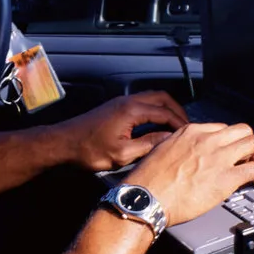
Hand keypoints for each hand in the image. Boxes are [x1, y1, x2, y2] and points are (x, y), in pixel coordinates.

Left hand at [57, 91, 189, 171]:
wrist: (63, 143)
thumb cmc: (88, 150)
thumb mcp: (122, 154)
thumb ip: (148, 144)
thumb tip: (168, 139)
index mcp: (131, 110)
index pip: (165, 112)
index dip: (180, 123)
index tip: (190, 134)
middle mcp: (127, 101)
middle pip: (161, 98)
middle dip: (177, 111)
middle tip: (187, 126)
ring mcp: (121, 102)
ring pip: (151, 98)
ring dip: (166, 109)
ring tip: (175, 125)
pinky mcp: (115, 107)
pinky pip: (142, 103)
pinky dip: (154, 110)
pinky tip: (156, 124)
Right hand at [124, 122, 253, 226]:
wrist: (147, 196)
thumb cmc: (149, 179)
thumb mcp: (161, 150)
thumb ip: (178, 147)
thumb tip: (186, 154)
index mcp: (191, 132)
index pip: (221, 128)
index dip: (228, 140)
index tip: (229, 150)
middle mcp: (207, 140)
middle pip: (242, 130)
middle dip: (248, 143)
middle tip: (248, 155)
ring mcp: (219, 157)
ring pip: (253, 144)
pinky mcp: (227, 178)